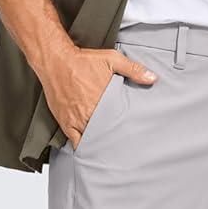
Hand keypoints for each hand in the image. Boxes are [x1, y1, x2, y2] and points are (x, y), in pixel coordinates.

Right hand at [40, 47, 157, 148]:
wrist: (55, 61)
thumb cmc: (82, 60)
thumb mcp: (112, 59)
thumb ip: (133, 70)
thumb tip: (152, 78)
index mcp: (103, 101)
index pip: (118, 123)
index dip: (125, 130)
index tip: (131, 134)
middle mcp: (89, 113)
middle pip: (105, 133)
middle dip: (113, 138)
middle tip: (122, 143)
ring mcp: (75, 119)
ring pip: (91, 139)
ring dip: (99, 142)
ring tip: (109, 148)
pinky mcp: (65, 121)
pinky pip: (74, 140)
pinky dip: (82, 145)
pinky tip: (90, 148)